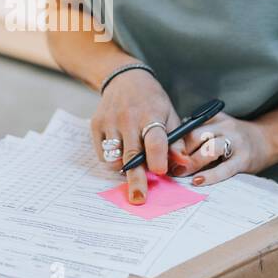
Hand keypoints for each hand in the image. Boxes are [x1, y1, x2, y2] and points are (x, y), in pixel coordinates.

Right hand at [91, 68, 179, 205]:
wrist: (124, 79)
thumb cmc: (152, 101)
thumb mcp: (170, 115)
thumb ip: (176, 141)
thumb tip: (182, 165)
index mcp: (151, 114)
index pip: (154, 139)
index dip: (157, 158)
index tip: (160, 172)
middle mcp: (128, 119)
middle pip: (132, 155)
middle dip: (136, 179)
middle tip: (139, 198)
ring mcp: (109, 122)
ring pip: (114, 158)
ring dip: (124, 168)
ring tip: (132, 163)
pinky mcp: (96, 125)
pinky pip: (103, 154)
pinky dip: (112, 161)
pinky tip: (121, 152)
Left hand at [167, 113, 277, 185]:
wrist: (268, 140)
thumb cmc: (236, 139)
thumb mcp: (218, 129)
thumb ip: (198, 135)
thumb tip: (170, 151)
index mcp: (215, 119)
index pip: (189, 126)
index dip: (174, 141)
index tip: (162, 153)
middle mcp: (224, 127)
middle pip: (195, 136)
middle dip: (180, 152)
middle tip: (168, 165)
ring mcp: (235, 142)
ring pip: (208, 149)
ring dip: (192, 162)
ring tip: (180, 173)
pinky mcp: (243, 159)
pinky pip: (224, 168)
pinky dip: (209, 176)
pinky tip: (198, 181)